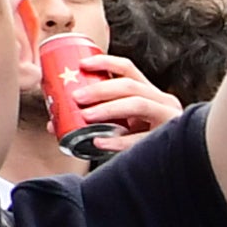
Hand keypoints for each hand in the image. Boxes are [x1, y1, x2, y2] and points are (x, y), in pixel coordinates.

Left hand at [64, 52, 180, 154]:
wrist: (173, 164)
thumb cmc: (141, 140)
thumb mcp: (122, 124)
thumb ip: (96, 119)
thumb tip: (53, 121)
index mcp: (148, 92)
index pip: (127, 69)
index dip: (104, 62)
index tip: (81, 64)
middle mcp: (161, 101)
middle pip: (129, 86)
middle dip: (100, 89)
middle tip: (76, 97)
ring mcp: (168, 119)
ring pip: (138, 105)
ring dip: (109, 108)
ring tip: (85, 116)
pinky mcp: (167, 140)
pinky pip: (140, 139)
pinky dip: (117, 141)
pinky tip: (99, 143)